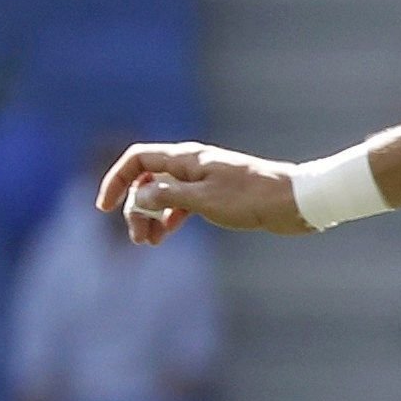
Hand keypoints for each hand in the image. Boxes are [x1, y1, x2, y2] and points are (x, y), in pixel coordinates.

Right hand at [96, 142, 308, 243]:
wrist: (296, 202)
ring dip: (151, 216)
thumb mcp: (205, 200)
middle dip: (135, 207)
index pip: (138, 159)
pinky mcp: (217, 196)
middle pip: (148, 180)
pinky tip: (165, 235)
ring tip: (149, 241)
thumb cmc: (253, 198)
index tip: (104, 207)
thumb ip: (168, 196)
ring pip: (164, 195)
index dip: (117, 180)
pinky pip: (182, 204)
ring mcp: (204, 180)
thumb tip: (139, 195)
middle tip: (138, 238)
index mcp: (187, 159)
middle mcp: (193, 165)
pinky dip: (171, 218)